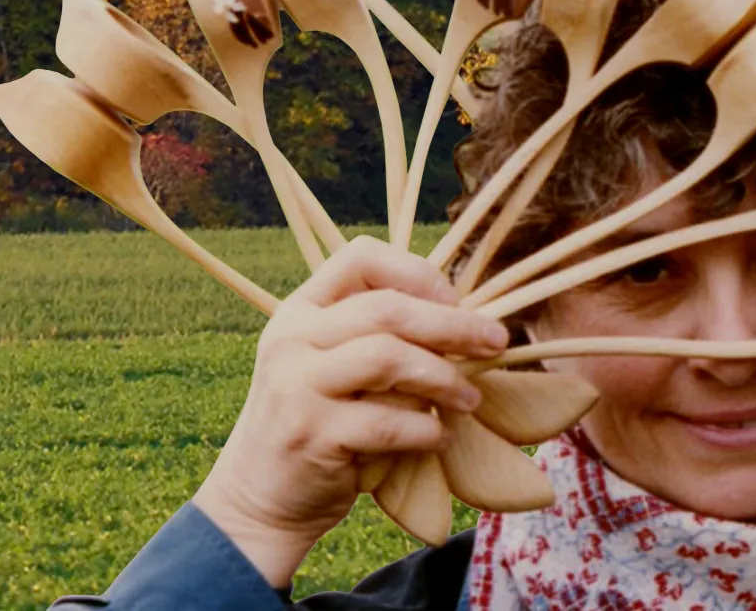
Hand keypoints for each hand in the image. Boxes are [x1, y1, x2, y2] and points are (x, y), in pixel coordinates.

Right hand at [191, 237, 509, 588]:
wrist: (260, 498)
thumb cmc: (318, 425)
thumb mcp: (332, 368)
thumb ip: (377, 337)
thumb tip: (466, 317)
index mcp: (299, 311)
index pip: (360, 258)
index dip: (417, 272)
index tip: (455, 299)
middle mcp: (291, 339)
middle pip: (387, 309)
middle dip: (453, 324)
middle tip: (496, 342)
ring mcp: (295, 385)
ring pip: (389, 358)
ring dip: (444, 377)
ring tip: (470, 399)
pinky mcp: (310, 434)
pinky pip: (389, 421)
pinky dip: (427, 429)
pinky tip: (440, 437)